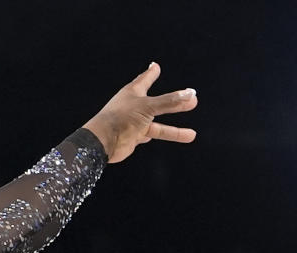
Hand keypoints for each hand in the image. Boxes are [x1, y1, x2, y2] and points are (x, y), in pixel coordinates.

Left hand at [82, 62, 197, 162]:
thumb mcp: (149, 106)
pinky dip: (158, 136)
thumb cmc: (121, 118)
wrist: (103, 141)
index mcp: (132, 93)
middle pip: (159, 103)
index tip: (155, 66)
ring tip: (192, 135)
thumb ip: (170, 101)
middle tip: (193, 99)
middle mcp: (133, 107)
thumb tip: (191, 94)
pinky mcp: (133, 137)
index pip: (144, 79)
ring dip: (174, 131)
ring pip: (158, 126)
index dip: (151, 73)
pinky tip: (164, 137)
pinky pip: (149, 135)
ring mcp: (133, 123)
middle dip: (175, 102)